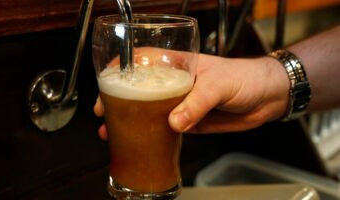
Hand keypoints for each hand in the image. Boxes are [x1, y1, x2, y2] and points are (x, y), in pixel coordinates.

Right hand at [94, 53, 288, 138]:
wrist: (266, 98)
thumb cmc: (245, 78)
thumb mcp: (219, 84)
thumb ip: (197, 102)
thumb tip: (174, 122)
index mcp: (178, 65)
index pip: (143, 60)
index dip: (121, 68)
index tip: (105, 80)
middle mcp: (175, 83)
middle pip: (139, 88)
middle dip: (118, 99)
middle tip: (103, 112)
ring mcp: (179, 103)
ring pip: (148, 110)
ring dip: (129, 119)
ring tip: (110, 130)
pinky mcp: (188, 121)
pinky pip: (164, 128)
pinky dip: (150, 134)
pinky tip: (138, 140)